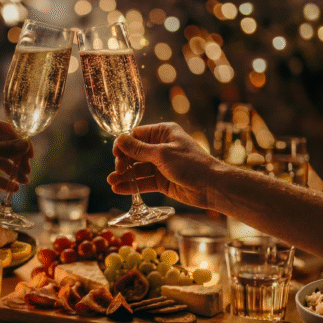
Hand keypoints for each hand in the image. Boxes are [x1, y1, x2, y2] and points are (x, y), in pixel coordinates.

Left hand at [0, 114, 32, 189]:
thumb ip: (4, 149)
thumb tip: (26, 145)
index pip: (8, 132)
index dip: (21, 144)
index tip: (31, 156)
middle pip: (6, 148)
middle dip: (17, 161)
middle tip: (27, 173)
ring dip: (11, 172)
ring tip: (22, 183)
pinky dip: (0, 181)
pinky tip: (11, 189)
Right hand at [107, 122, 222, 207]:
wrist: (211, 186)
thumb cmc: (190, 164)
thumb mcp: (162, 154)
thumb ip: (139, 149)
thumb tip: (119, 140)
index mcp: (163, 133)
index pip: (136, 136)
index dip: (123, 145)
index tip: (115, 155)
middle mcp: (160, 147)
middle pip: (134, 153)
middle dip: (123, 162)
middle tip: (116, 172)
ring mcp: (160, 165)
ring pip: (137, 169)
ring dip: (124, 176)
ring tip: (112, 182)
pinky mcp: (161, 181)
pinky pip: (143, 182)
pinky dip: (132, 186)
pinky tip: (119, 189)